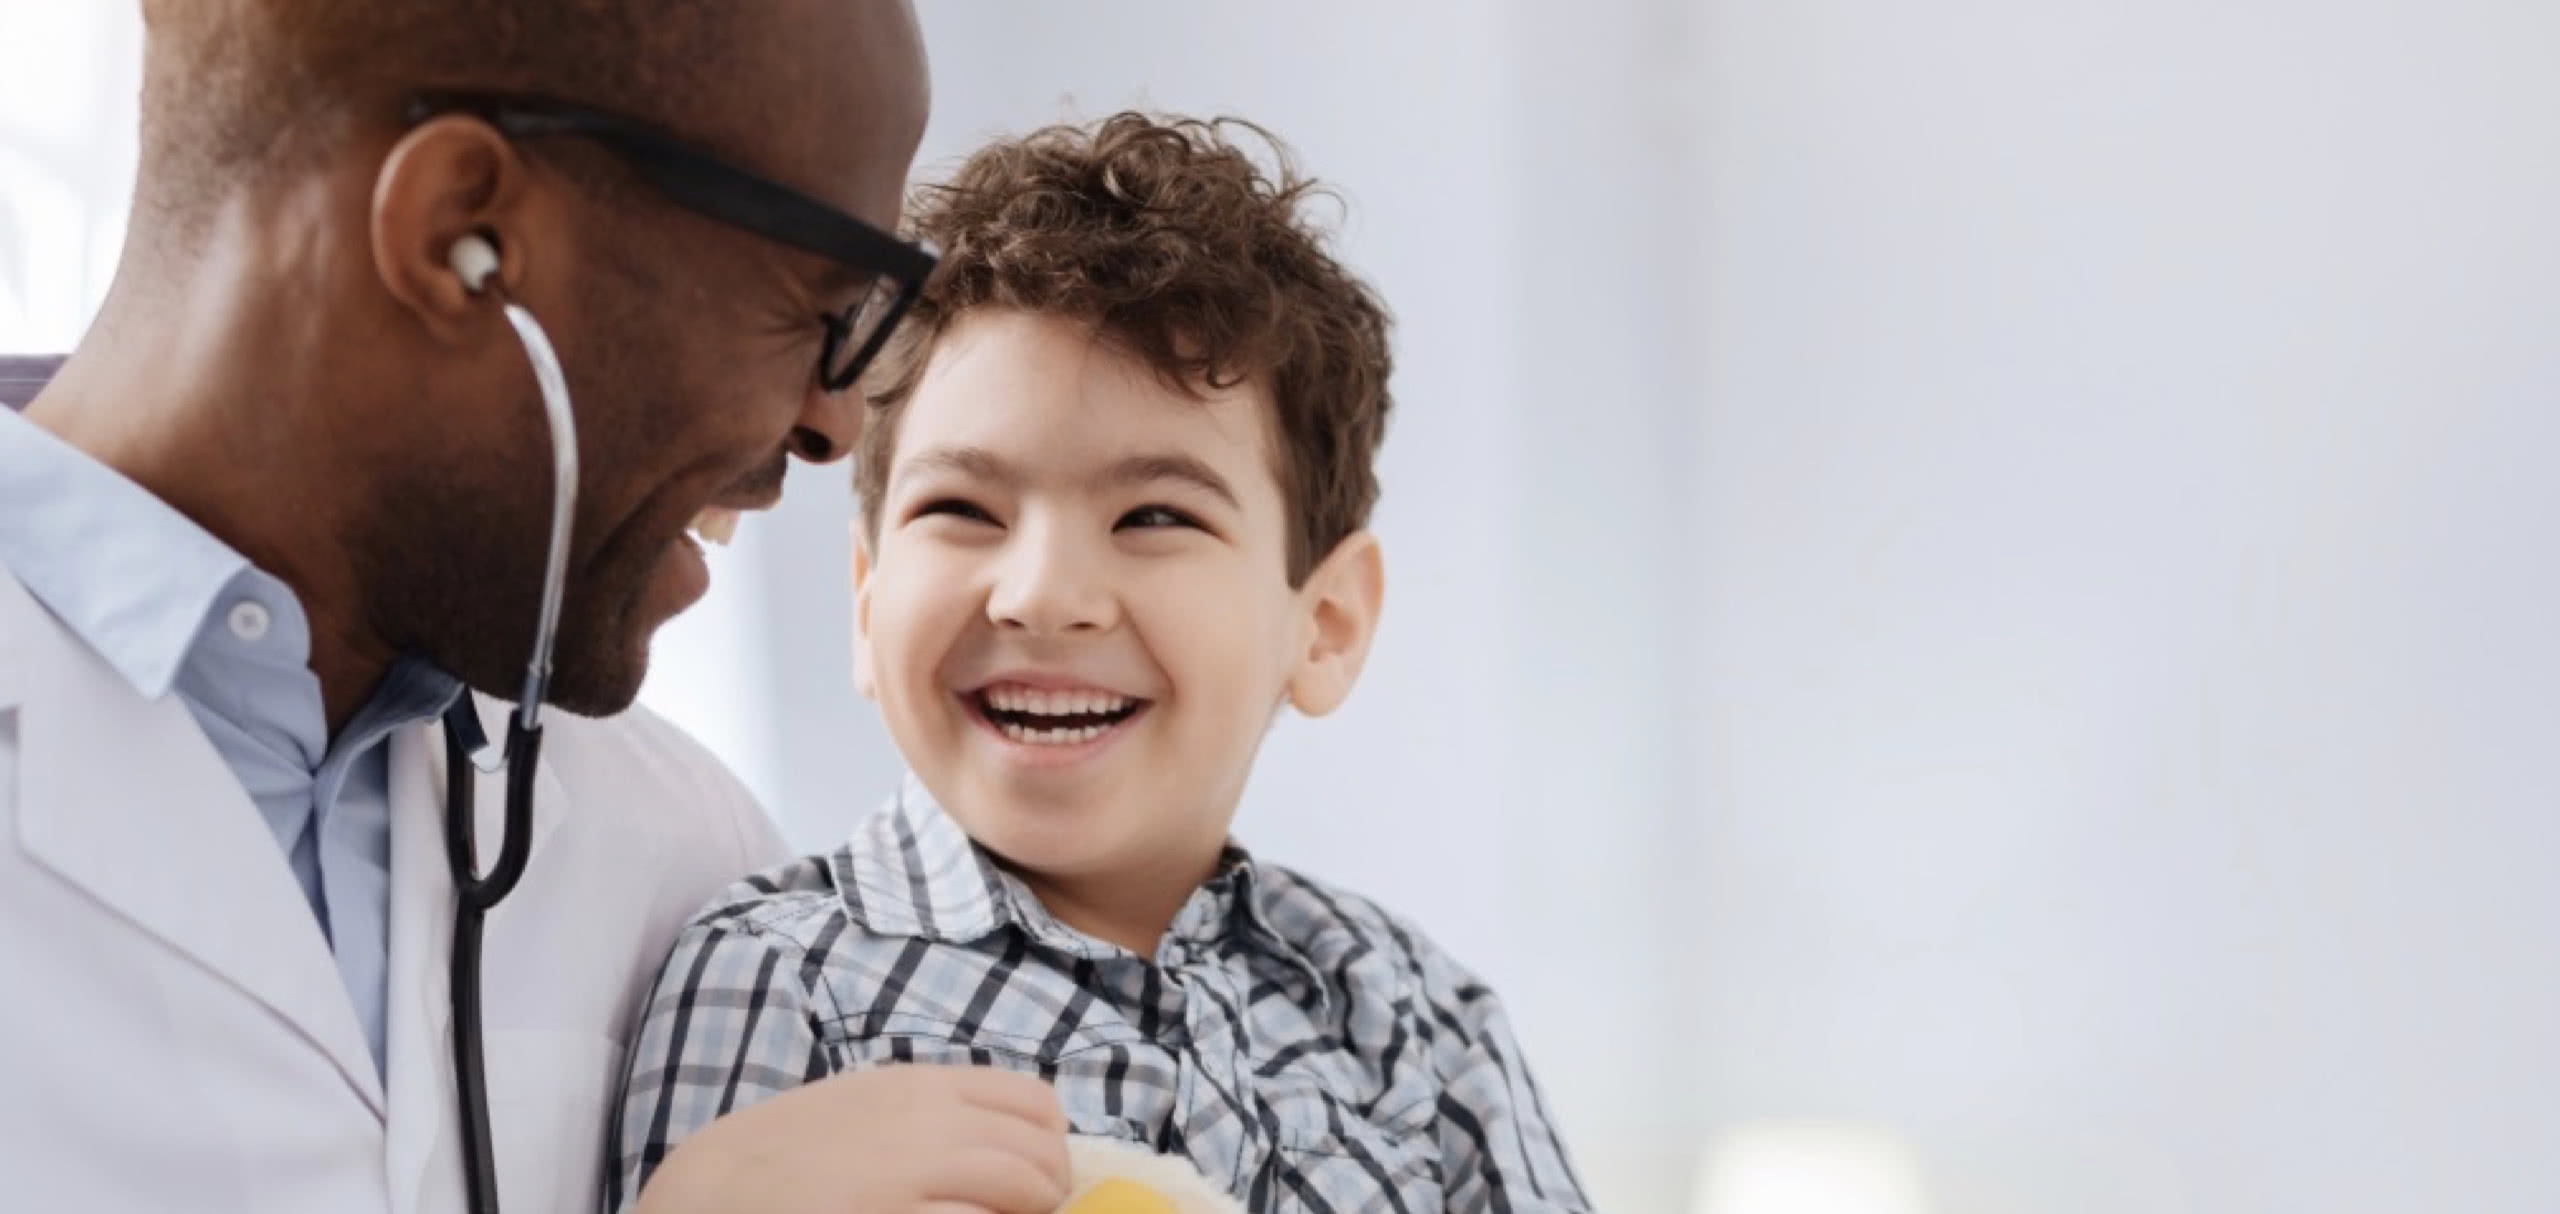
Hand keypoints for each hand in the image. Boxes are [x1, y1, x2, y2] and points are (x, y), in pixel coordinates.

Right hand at [632, 1063, 1071, 1213]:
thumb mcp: (867, 1106)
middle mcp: (927, 1122)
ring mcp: (909, 1174)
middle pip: (1039, 1155)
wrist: (712, 1190)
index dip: (1051, 1148)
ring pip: (1023, 1190)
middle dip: (1050, 1194)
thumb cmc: (790, 1154)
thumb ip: (934, 1113)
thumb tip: (1011, 1144)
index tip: (1040, 1182)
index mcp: (923, 1087)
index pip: (1036, 1104)